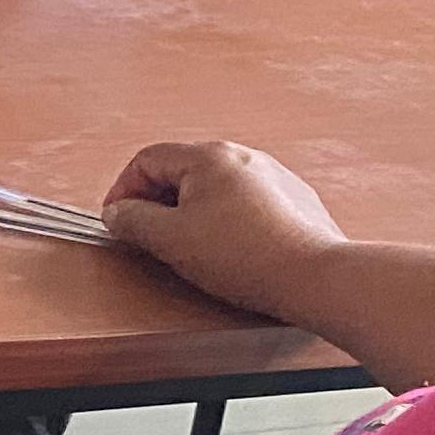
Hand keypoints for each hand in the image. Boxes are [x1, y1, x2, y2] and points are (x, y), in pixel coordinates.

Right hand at [101, 140, 349, 322]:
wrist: (316, 278)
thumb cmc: (244, 256)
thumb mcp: (170, 240)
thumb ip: (133, 221)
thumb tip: (118, 213)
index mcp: (208, 156)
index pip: (147, 160)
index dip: (123, 190)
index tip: (119, 221)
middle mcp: (243, 156)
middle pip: (183, 171)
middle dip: (160, 203)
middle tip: (153, 237)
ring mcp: (275, 177)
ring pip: (217, 188)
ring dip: (195, 212)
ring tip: (196, 247)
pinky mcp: (297, 202)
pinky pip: (249, 204)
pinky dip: (231, 221)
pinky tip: (235, 250)